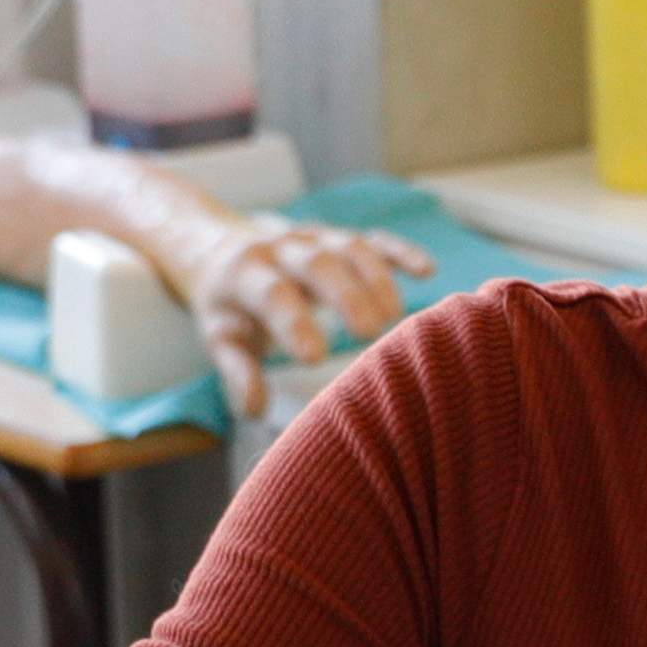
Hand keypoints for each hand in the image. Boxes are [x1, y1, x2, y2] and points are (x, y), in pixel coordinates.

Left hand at [175, 213, 423, 418]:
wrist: (219, 247)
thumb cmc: (228, 305)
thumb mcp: (221, 336)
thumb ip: (237, 371)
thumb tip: (258, 409)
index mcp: (244, 273)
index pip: (271, 293)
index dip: (294, 322)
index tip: (316, 358)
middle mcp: (281, 248)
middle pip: (318, 262)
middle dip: (347, 295)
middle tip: (371, 334)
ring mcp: (314, 238)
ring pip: (350, 246)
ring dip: (376, 279)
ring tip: (395, 320)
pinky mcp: (339, 238)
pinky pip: (373, 240)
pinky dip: (400, 253)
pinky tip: (427, 270)